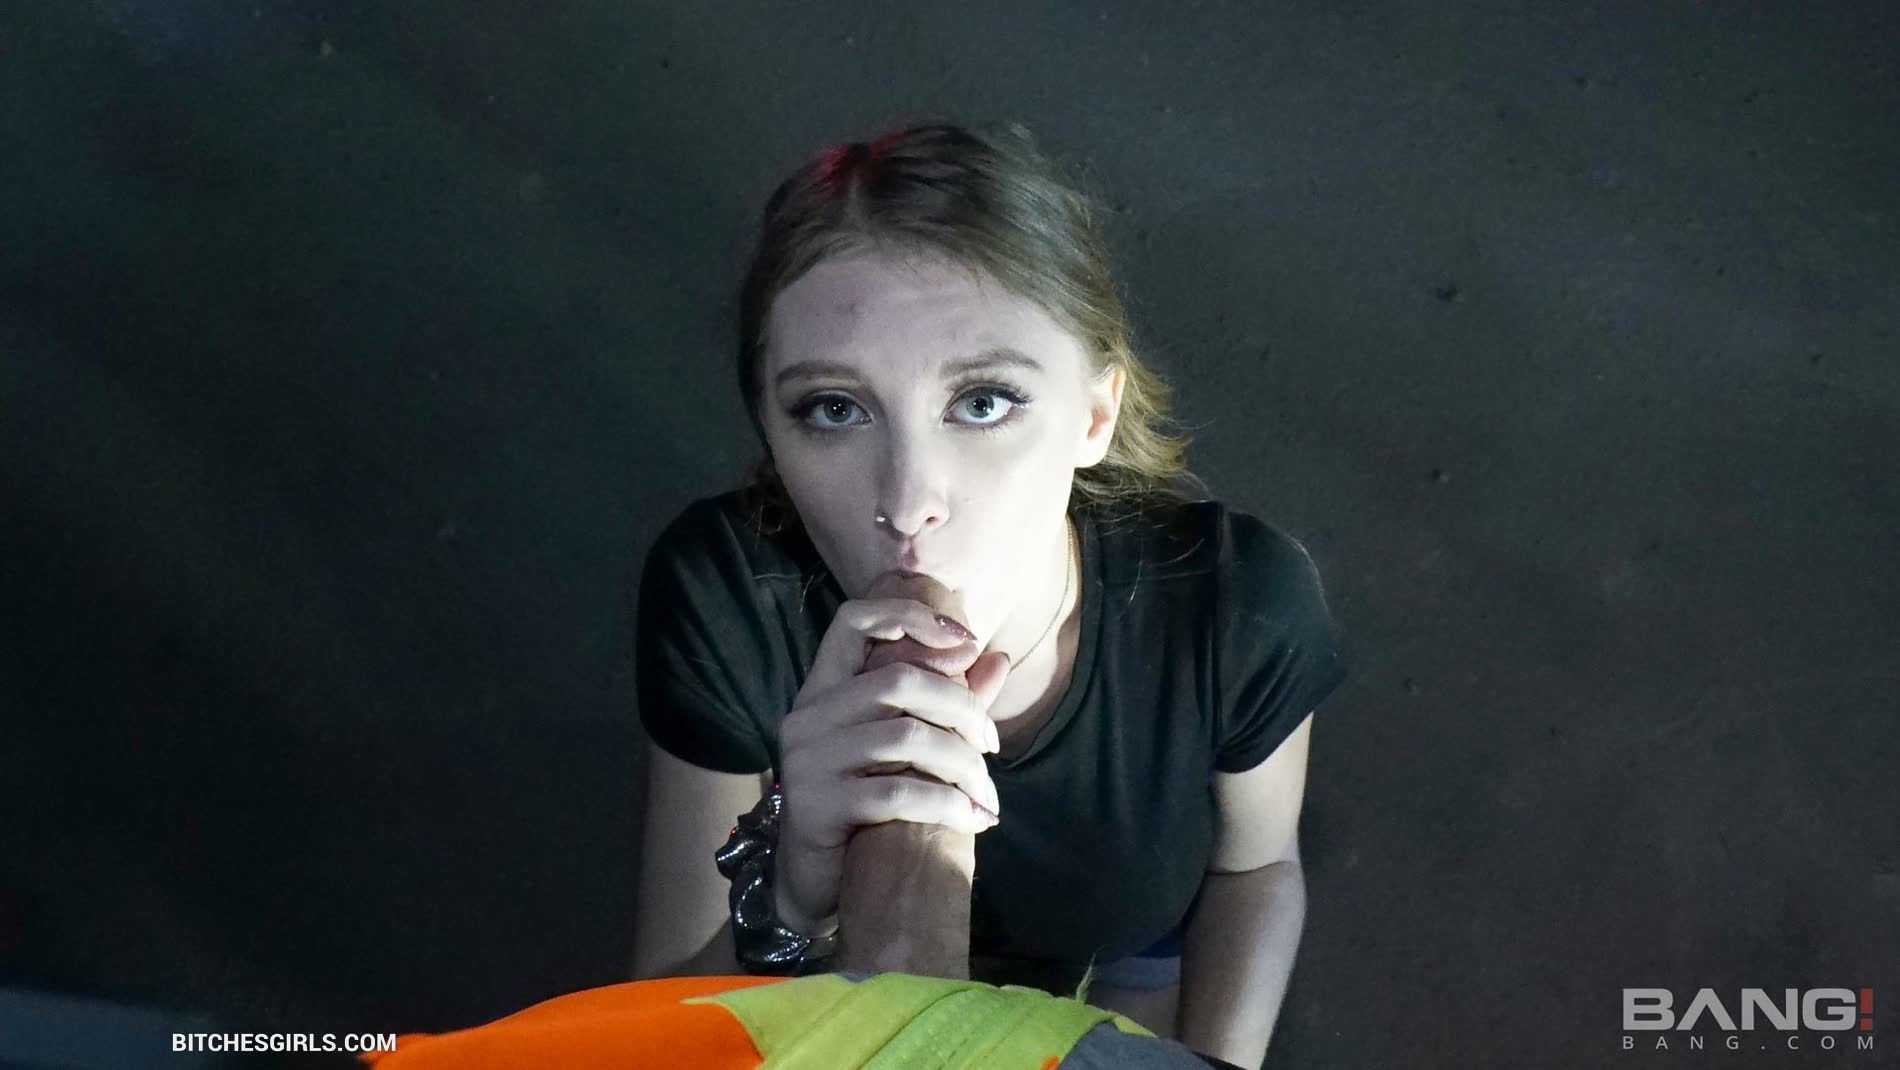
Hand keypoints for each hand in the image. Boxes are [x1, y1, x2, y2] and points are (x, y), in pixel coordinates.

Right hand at [773, 577, 1011, 932]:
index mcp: (824, 689)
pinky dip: (948, 804)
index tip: (967, 641)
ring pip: (907, 738)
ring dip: (964, 766)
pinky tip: (974, 820)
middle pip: (899, 681)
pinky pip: (897, 793)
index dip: (910, 617)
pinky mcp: (814, 805)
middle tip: (991, 746)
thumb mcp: (903, 749)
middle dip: (962, 709)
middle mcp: (808, 715)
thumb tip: (996, 658)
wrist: (819, 882)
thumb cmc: (867, 807)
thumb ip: (945, 702)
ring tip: (988, 796)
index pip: (854, 620)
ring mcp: (806, 760)